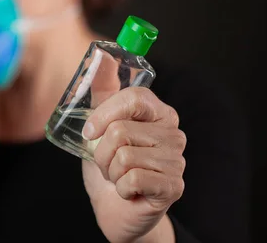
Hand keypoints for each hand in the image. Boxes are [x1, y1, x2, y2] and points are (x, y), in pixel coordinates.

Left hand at [81, 87, 186, 242]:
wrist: (117, 208)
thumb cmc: (109, 165)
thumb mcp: (100, 127)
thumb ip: (102, 94)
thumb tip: (100, 60)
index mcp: (158, 112)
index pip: (135, 97)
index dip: (105, 113)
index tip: (90, 131)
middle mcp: (173, 132)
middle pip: (120, 130)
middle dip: (101, 153)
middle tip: (109, 163)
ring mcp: (176, 160)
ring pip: (123, 156)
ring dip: (110, 171)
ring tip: (119, 176)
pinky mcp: (174, 186)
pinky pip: (132, 179)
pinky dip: (120, 188)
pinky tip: (129, 191)